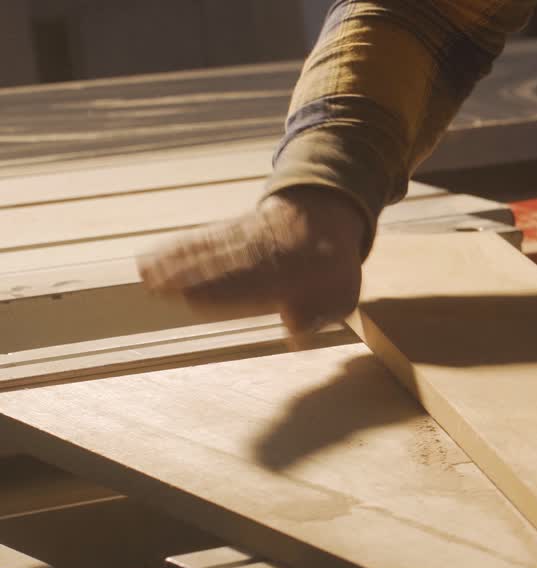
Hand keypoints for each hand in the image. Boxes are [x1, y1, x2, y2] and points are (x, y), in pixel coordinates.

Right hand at [137, 186, 366, 333]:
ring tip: (147, 274)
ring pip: (209, 251)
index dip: (224, 295)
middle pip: (225, 267)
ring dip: (177, 263)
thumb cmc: (332, 272)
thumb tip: (294, 335)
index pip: (254, 286)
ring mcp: (245, 240)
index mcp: (294, 275)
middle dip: (194, 277)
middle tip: (161, 288)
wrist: (325, 214)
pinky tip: (151, 257)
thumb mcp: (340, 297)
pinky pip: (204, 238)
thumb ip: (319, 315)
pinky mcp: (231, 229)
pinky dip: (177, 247)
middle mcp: (264, 255)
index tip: (194, 303)